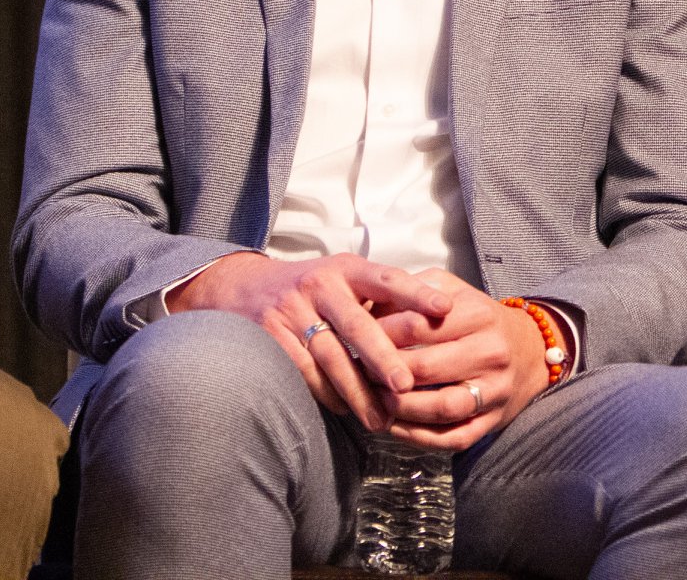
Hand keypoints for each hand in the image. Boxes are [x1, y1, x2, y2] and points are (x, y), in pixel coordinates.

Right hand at [166, 251, 451, 430]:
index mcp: (346, 268)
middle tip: (406, 386)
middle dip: (383, 357)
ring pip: (329, 357)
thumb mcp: (343, 278)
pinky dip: (326, 394)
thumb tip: (437, 319)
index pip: (387, 278)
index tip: (446, 308)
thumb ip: (379, 297)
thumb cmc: (312, 288)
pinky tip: (345, 410)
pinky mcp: (268, 337)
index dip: (417, 293)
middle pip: (357, 325)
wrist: (241, 287)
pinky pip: (302, 372)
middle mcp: (320, 285)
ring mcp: (291, 311)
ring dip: (356, 391)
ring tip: (381, 418)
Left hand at [370, 269, 552, 451]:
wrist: (531, 349)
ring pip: (440, 408)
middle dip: (384, 374)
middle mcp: (491, 352)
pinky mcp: (493, 421)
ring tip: (375, 400)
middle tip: (359, 372)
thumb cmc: (479, 318)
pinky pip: (452, 437)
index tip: (358, 338)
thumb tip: (368, 306)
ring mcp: (495, 390)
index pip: (418, 326)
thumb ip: (414, 291)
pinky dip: (418, 437)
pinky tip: (394, 425)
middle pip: (425, 368)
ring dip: (400, 409)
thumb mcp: (454, 291)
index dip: (381, 334)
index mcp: (479, 314)